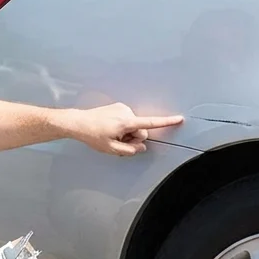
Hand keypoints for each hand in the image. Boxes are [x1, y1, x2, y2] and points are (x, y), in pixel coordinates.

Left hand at [66, 103, 183, 155]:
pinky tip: (109, 129)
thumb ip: (129, 150)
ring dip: (126, 133)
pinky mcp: (118, 107)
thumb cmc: (93, 135)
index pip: (150, 123)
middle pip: (140, 130)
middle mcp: (126, 112)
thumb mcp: (111, 149)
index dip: (166, 122)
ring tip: (110, 134)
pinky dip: (122, 127)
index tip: (179, 119)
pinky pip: (127, 120)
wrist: (79, 122)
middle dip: (133, 138)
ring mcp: (122, 108)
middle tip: (117, 142)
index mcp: (126, 122)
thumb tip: (140, 147)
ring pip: (134, 125)